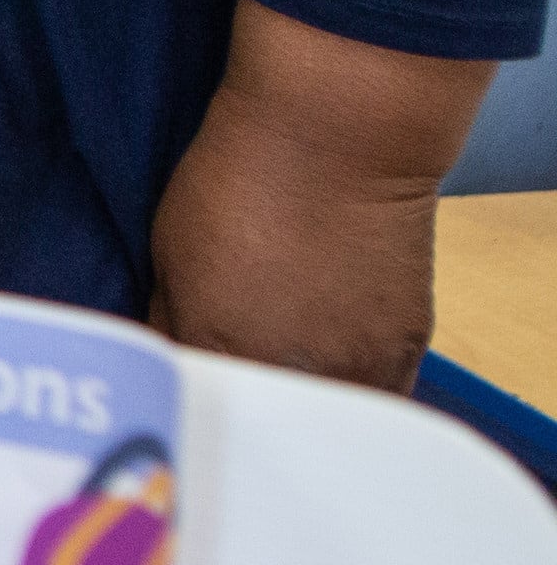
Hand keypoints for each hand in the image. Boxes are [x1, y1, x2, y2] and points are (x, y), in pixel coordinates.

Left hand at [148, 0, 476, 387]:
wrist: (337, 136)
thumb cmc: (239, 178)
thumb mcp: (169, 252)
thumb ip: (168, 322)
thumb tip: (162, 363)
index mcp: (216, 347)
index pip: (191, 410)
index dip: (183, 404)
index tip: (177, 397)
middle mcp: (287, 371)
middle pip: (257, 428)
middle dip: (239, 416)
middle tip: (226, 397)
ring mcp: (354, 368)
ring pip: (317, 425)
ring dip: (296, 415)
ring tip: (279, 387)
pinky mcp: (403, 351)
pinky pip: (372, 403)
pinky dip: (346, 399)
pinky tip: (327, 381)